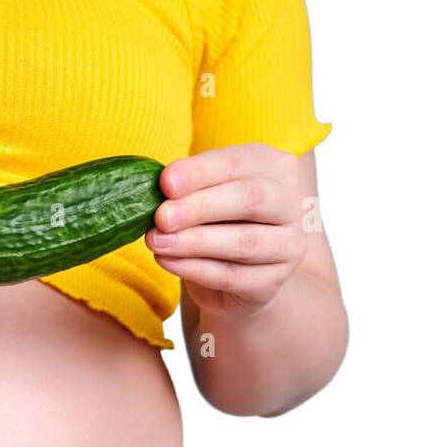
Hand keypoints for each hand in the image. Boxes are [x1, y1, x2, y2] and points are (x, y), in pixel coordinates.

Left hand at [145, 143, 307, 317]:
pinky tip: (167, 260)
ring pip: (243, 242)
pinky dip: (194, 269)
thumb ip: (187, 189)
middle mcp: (290, 204)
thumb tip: (161, 191)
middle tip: (161, 217)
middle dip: (200, 207)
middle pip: (250, 199)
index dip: (201, 171)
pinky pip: (232, 276)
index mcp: (274, 168)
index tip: (166, 182)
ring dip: (194, 242)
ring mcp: (287, 246)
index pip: (239, 163)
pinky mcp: (273, 283)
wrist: (237, 274)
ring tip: (156, 241)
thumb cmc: (217, 222)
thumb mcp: (204, 195)